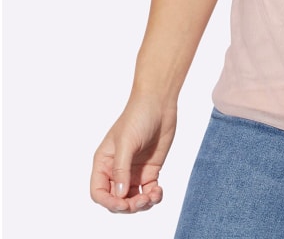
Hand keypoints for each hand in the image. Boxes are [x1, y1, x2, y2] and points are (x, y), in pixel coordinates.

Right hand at [90, 97, 176, 213]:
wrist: (159, 103)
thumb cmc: (138, 116)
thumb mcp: (126, 142)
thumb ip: (121, 169)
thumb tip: (120, 195)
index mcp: (104, 163)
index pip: (99, 192)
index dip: (109, 202)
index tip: (123, 204)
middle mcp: (117, 170)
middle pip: (116, 200)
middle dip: (128, 206)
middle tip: (142, 200)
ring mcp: (133, 172)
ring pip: (133, 199)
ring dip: (142, 204)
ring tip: (153, 196)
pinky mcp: (150, 170)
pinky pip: (149, 192)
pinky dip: (153, 197)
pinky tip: (158, 192)